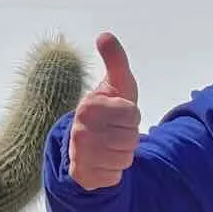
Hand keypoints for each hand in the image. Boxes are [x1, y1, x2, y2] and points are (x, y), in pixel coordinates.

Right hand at [67, 32, 141, 190]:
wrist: (89, 145)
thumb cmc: (109, 110)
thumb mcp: (117, 85)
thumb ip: (115, 61)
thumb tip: (104, 35)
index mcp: (89, 106)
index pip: (132, 114)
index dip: (131, 115)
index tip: (118, 114)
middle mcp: (80, 131)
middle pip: (131, 137)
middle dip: (128, 135)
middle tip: (114, 131)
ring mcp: (80, 155)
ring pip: (125, 158)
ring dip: (123, 153)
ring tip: (110, 145)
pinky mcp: (83, 176)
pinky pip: (116, 176)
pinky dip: (114, 171)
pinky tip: (103, 162)